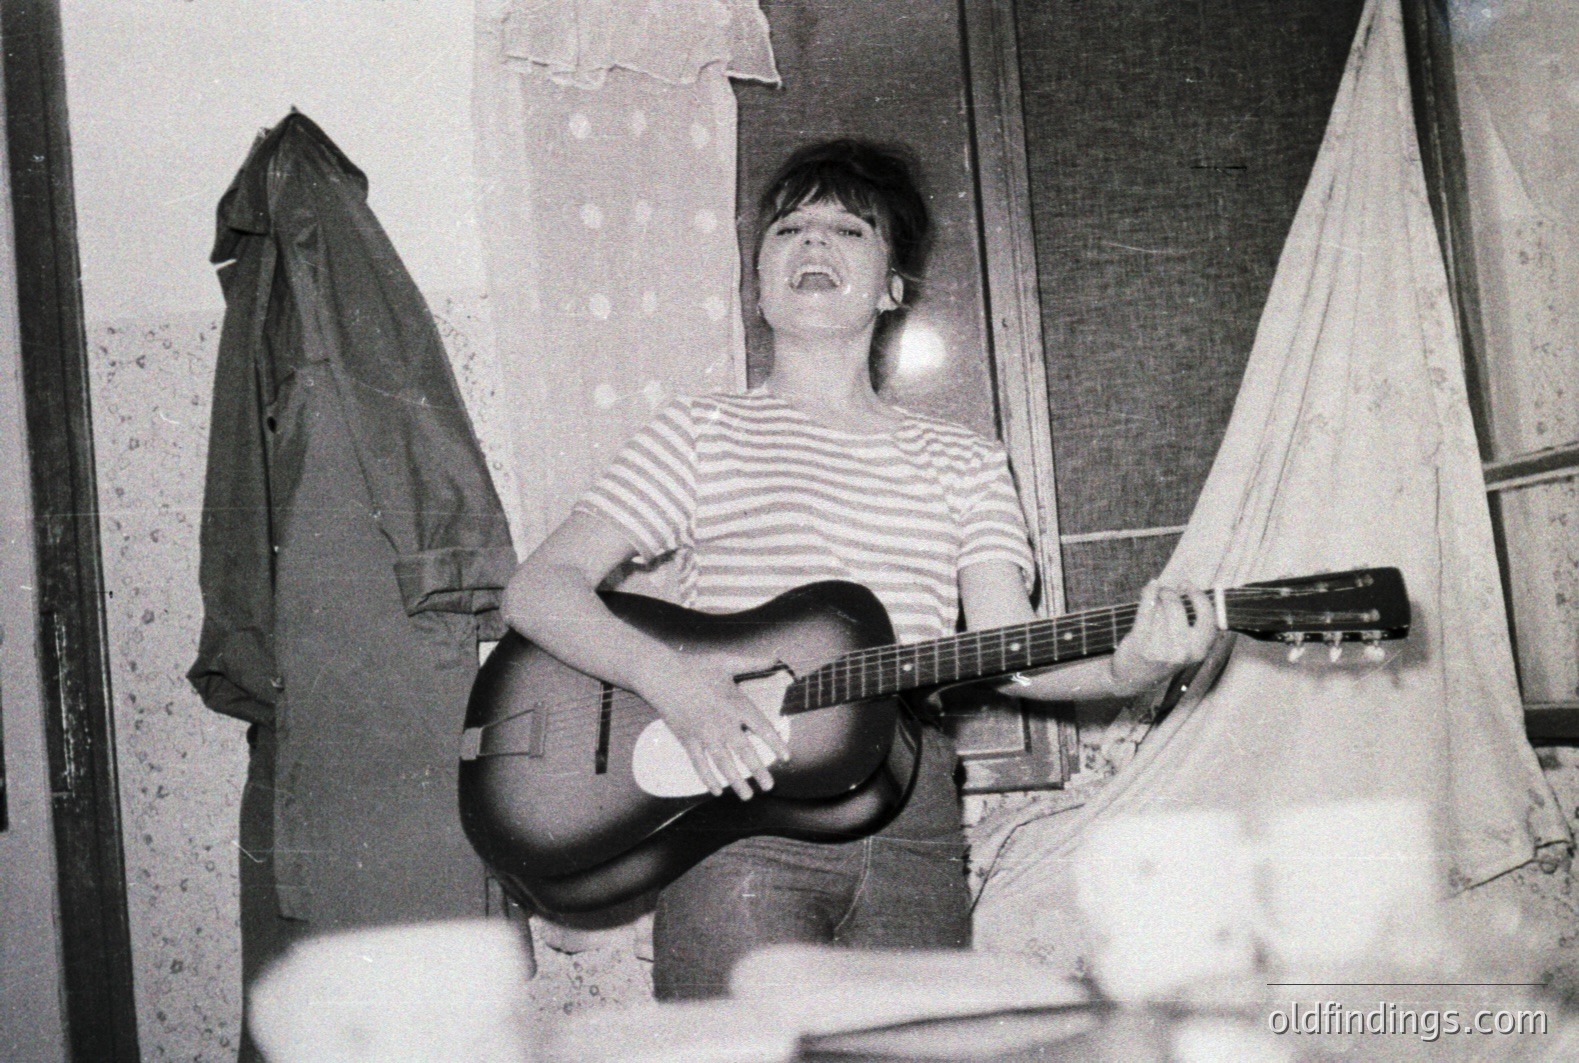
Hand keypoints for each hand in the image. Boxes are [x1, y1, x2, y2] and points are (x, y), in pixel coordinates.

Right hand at [637, 651, 792, 800]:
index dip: (775, 743)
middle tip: (770, 786)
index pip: (761, 727)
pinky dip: (707, 778)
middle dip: (758, 771)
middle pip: (744, 751)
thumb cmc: (695, 666)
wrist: (662, 675)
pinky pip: (699, 764)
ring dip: (736, 781)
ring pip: (723, 763)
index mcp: (735, 703)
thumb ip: (753, 662)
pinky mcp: (687, 739)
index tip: (786, 757)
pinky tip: (716, 791)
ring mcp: (703, 733)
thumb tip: (775, 658)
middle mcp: (722, 722)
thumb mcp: (727, 661)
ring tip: (747, 796)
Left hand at [1109, 581, 1217, 695]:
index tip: (1188, 585)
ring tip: (1153, 603)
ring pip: (1160, 609)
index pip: (1207, 617)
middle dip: (1169, 593)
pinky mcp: (1141, 642)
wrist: (1133, 678)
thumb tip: (1187, 587)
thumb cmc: (1161, 655)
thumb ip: (1190, 622)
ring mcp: (1160, 648)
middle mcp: (1182, 651)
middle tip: (1164, 591)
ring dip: (1156, 600)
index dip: (1199, 597)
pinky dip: (1148, 593)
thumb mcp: (1184, 647)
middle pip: (1177, 607)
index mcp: (1198, 651)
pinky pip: (1146, 609)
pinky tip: (1150, 586)